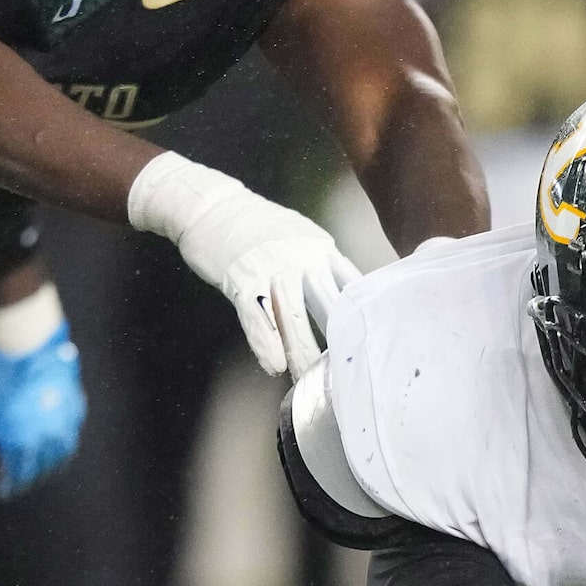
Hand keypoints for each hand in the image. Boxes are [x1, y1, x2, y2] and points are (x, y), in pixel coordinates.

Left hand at [0, 325, 85, 497]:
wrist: (25, 343)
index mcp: (22, 443)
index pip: (18, 475)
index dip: (10, 485)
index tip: (5, 491)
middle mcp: (48, 438)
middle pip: (42, 467)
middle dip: (31, 475)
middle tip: (23, 478)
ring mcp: (66, 422)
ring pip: (62, 451)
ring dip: (51, 461)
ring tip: (44, 462)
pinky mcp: (76, 404)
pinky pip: (72, 428)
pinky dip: (64, 436)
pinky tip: (57, 433)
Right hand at [124, 151, 358, 377]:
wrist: (210, 205)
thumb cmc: (255, 226)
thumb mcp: (301, 237)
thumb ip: (322, 264)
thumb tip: (345, 294)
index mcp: (320, 249)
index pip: (352, 286)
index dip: (364, 317)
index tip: (375, 344)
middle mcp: (301, 259)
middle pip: (326, 306)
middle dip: (338, 342)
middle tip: (347, 374)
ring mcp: (270, 269)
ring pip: (292, 317)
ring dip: (301, 353)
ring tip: (310, 380)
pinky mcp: (240, 279)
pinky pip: (256, 317)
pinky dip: (265, 344)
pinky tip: (273, 365)